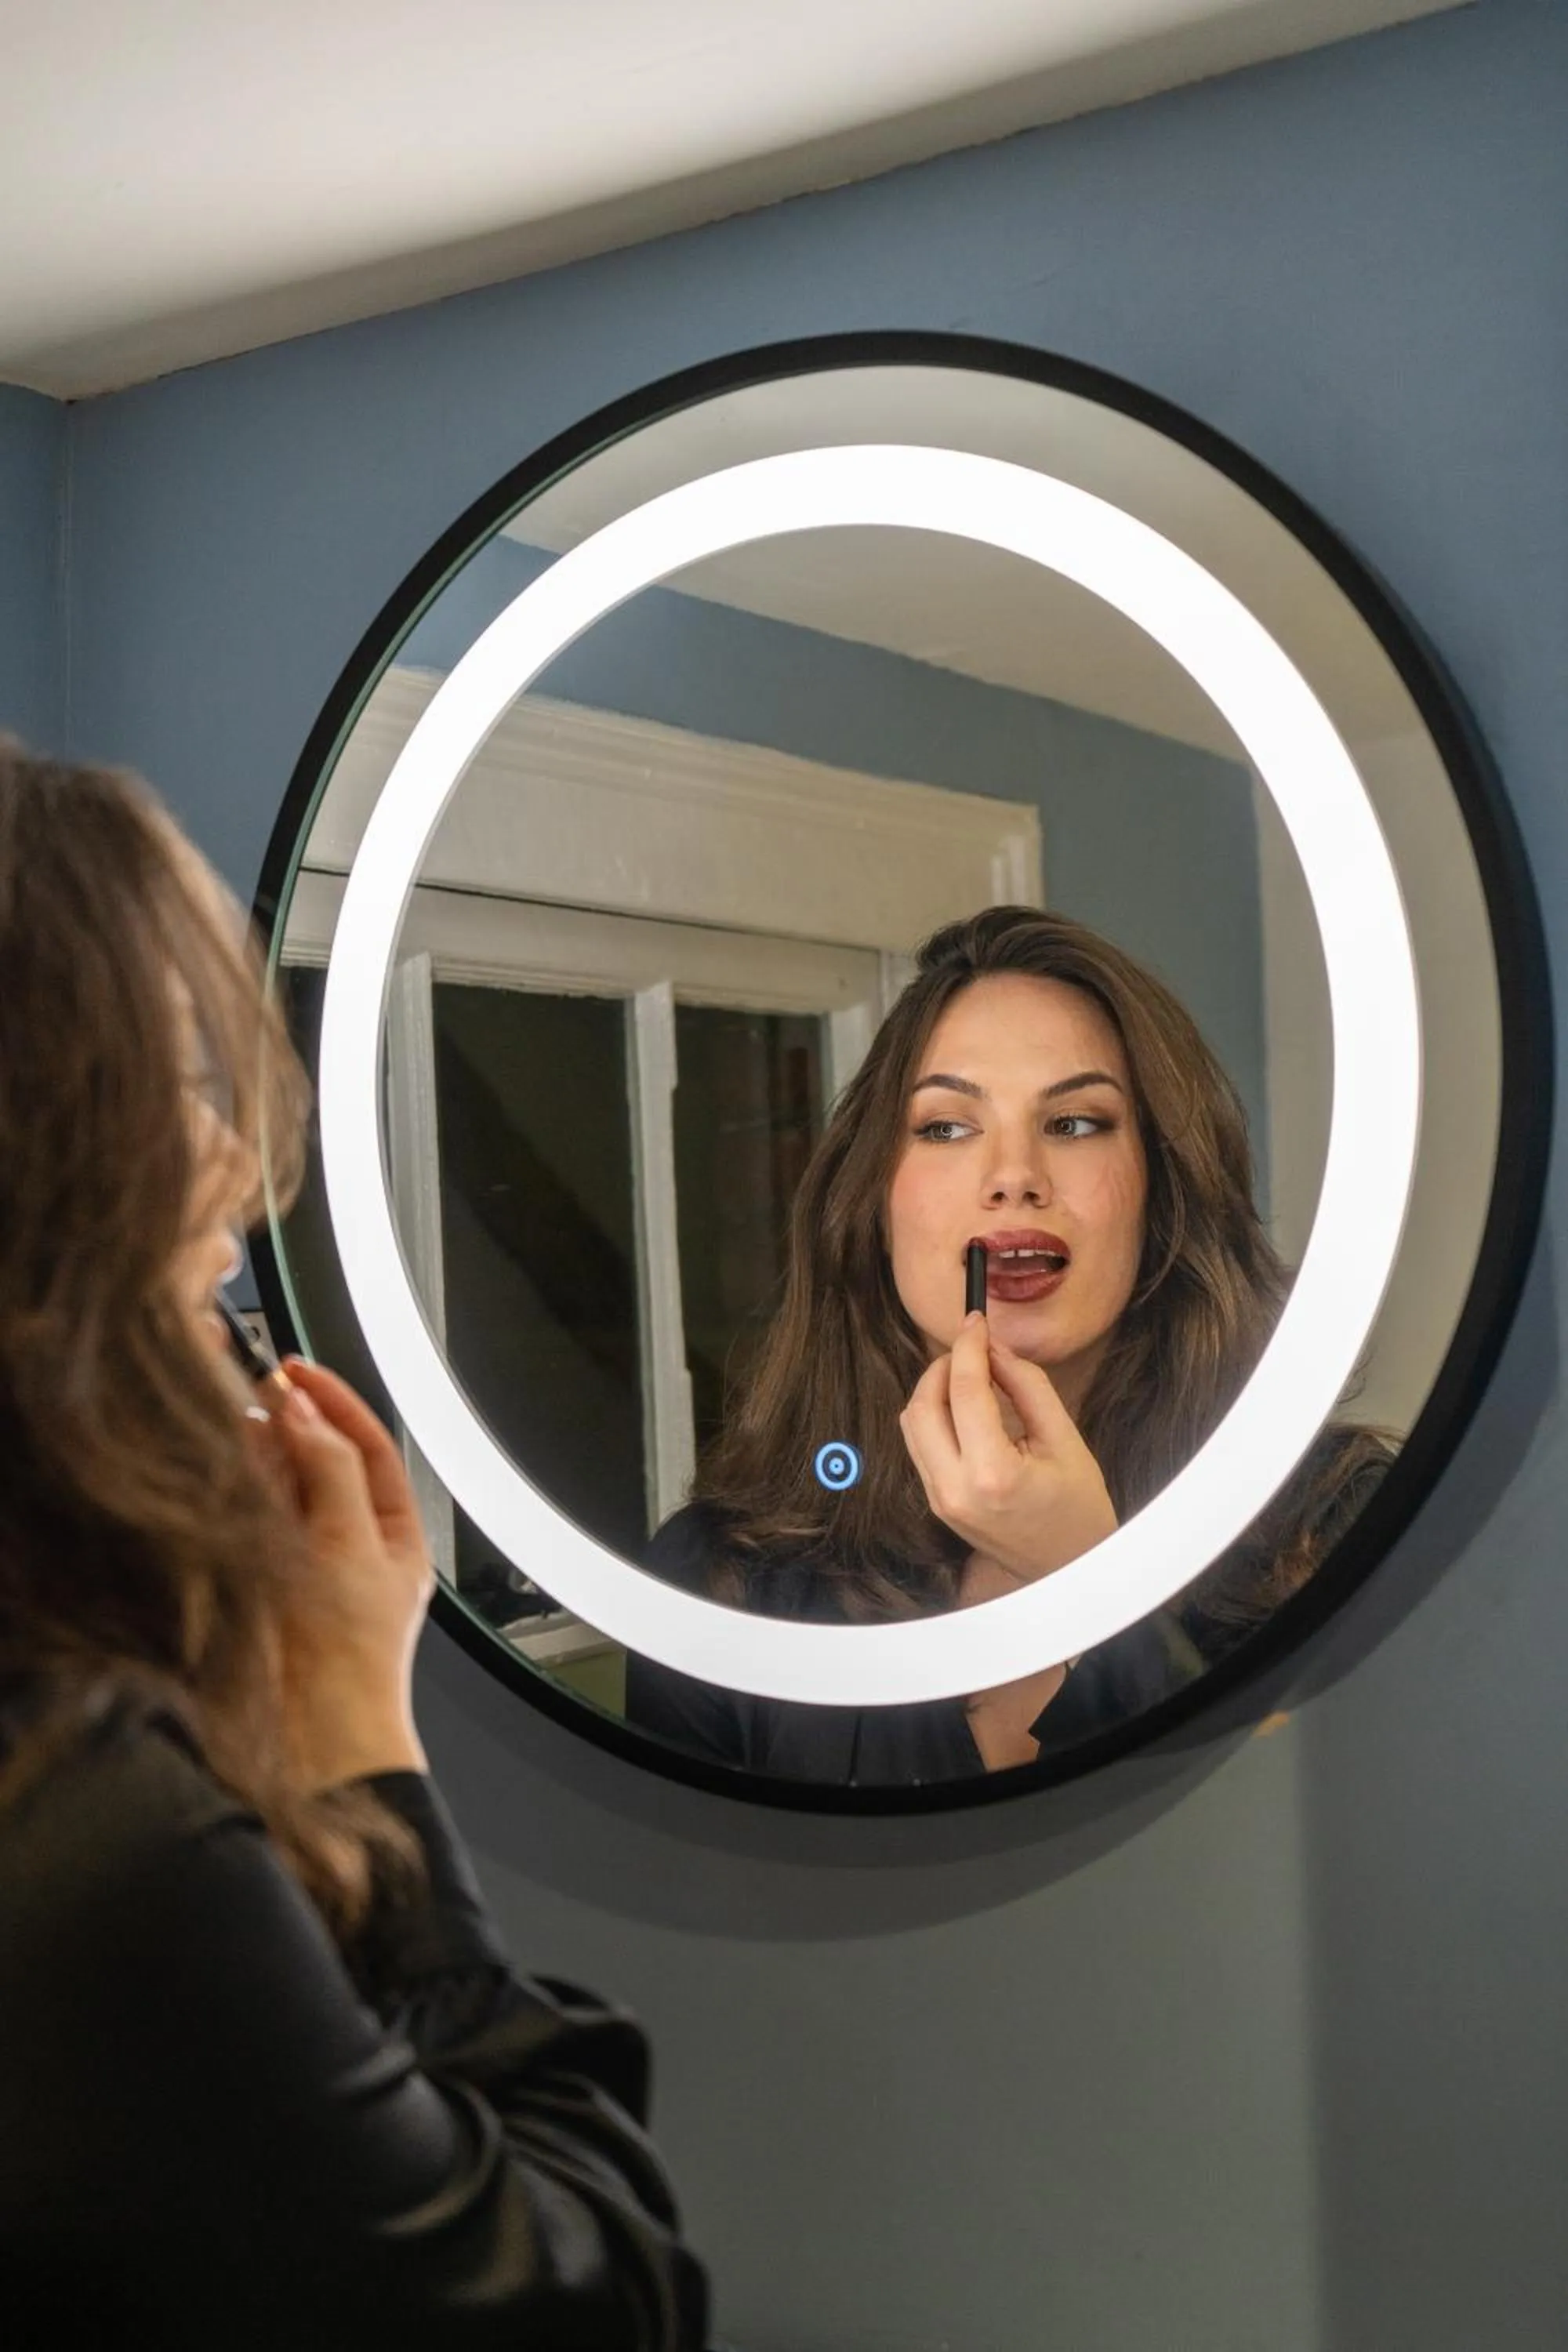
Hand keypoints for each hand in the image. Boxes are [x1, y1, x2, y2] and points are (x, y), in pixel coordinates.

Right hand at [266, 1359, 433, 1790]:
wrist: (312, 1740)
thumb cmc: (351, 1663)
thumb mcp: (352, 1548)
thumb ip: (328, 1472)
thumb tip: (303, 1412)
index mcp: (393, 1536)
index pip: (366, 1446)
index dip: (334, 1403)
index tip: (296, 1369)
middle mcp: (347, 1545)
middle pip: (318, 1460)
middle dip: (290, 1423)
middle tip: (253, 1388)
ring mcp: (301, 1562)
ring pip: (279, 1485)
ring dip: (259, 1449)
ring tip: (235, 1419)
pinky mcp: (259, 1578)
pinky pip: (249, 1517)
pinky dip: (236, 1487)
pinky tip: (221, 1465)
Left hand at [900, 1313, 1117, 1588]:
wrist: (1068, 1570)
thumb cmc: (1078, 1508)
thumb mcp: (1065, 1439)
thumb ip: (1027, 1386)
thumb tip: (995, 1348)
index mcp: (992, 1473)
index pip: (963, 1391)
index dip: (968, 1347)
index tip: (976, 1320)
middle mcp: (954, 1488)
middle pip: (922, 1405)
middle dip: (942, 1366)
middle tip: (973, 1349)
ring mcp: (939, 1500)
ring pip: (912, 1425)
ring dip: (933, 1390)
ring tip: (970, 1375)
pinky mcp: (936, 1503)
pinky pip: (920, 1446)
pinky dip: (934, 1416)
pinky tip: (965, 1407)